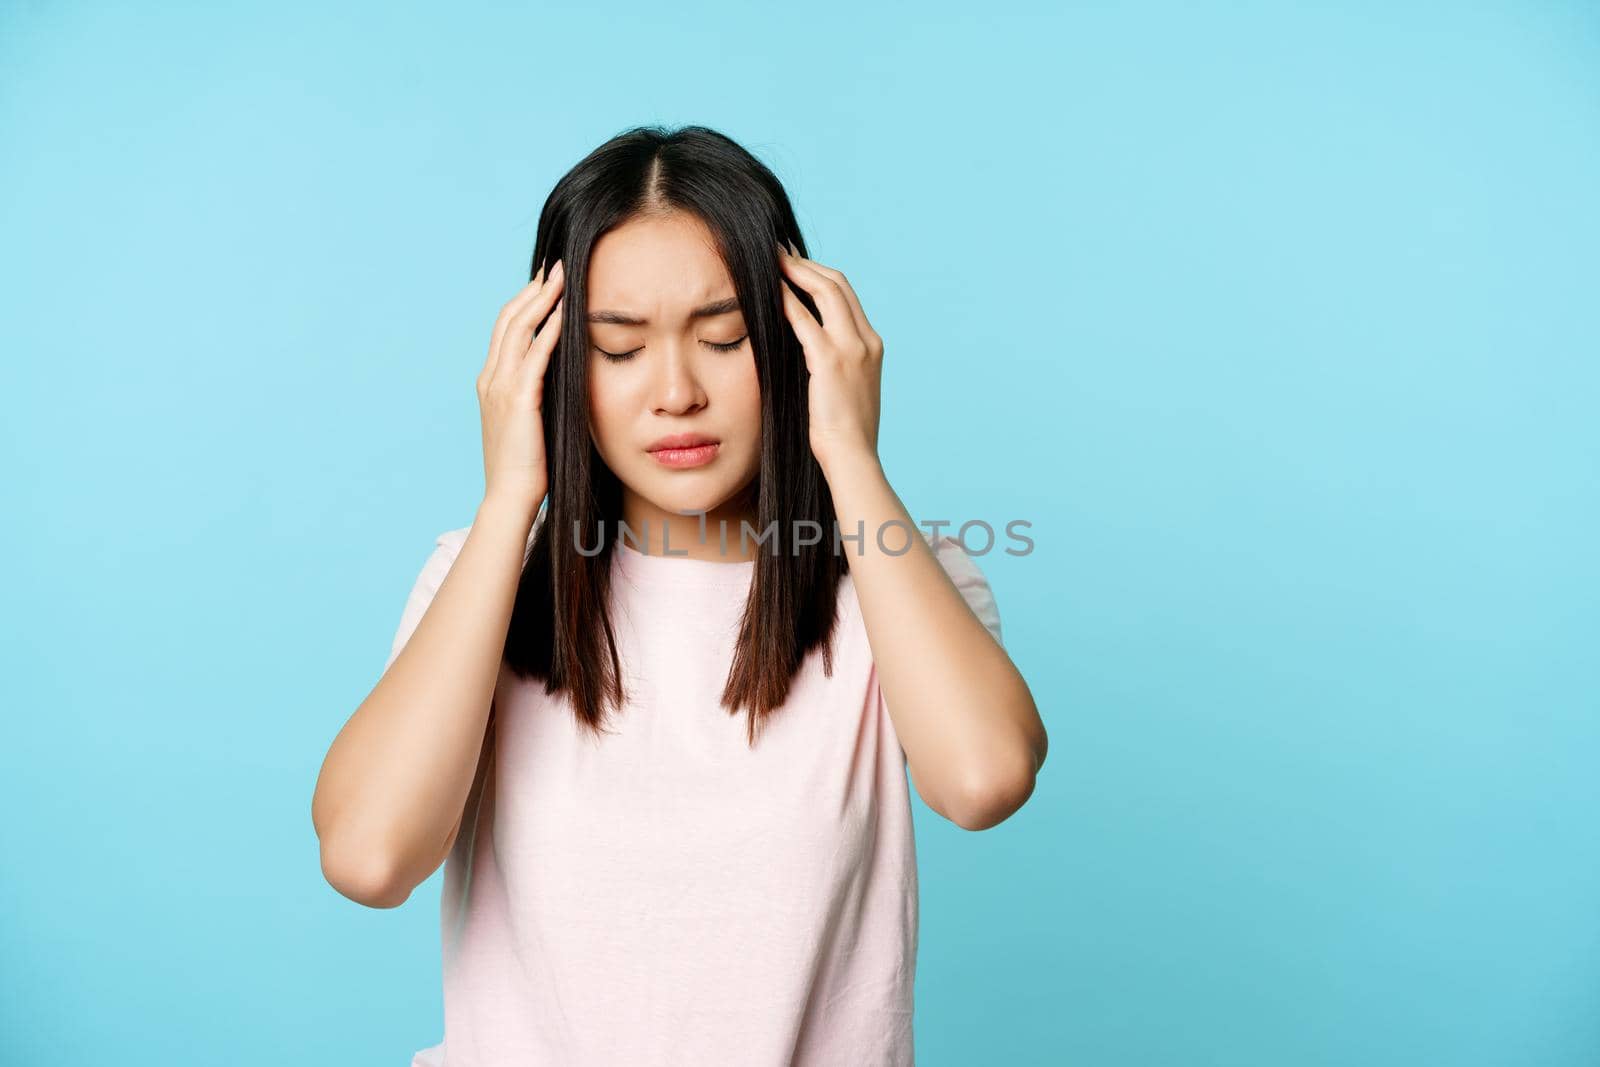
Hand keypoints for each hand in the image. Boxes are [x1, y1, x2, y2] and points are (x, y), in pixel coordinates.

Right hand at [477, 259, 563, 510]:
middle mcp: (491, 378)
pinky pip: (535, 355)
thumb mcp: (529, 420)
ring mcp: (501, 387)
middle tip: (555, 266)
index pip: (506, 329)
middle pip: (508, 319)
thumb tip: (559, 376)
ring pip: (519, 329)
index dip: (524, 301)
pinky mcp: (519, 400)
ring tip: (562, 276)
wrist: (510, 495)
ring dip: (542, 299)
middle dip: (533, 290)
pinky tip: (565, 312)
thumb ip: (536, 393)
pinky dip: (549, 330)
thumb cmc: (526, 465)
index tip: (546, 281)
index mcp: (491, 381)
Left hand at [777, 242, 883, 473]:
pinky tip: (769, 291)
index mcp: (872, 346)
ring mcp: (852, 349)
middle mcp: (867, 341)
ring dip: (796, 271)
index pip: (847, 296)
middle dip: (807, 264)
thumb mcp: (844, 391)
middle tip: (779, 251)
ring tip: (771, 260)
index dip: (820, 275)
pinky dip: (787, 300)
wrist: (853, 457)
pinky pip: (804, 320)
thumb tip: (804, 351)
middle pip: (838, 284)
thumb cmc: (844, 435)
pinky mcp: (831, 361)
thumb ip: (832, 365)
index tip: (796, 265)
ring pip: (825, 291)